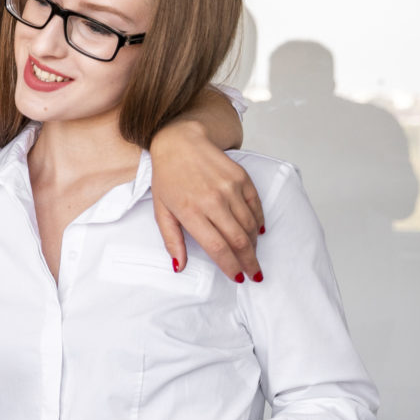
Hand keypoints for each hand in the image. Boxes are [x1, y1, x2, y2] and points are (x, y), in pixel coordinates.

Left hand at [150, 118, 263, 281]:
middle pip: (239, 240)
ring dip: (254, 244)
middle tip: (254, 273)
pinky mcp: (242, 178)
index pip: (218, 247)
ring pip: (250, 225)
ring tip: (252, 255)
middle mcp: (213, 200)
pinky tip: (257, 232)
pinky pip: (255, 207)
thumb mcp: (161, 211)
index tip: (238, 277)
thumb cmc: (167, 178)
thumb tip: (180, 266)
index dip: (231, 266)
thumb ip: (172, 240)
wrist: (180, 142)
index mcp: (191, 212)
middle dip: (249, 261)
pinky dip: (258, 222)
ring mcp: (230, 188)